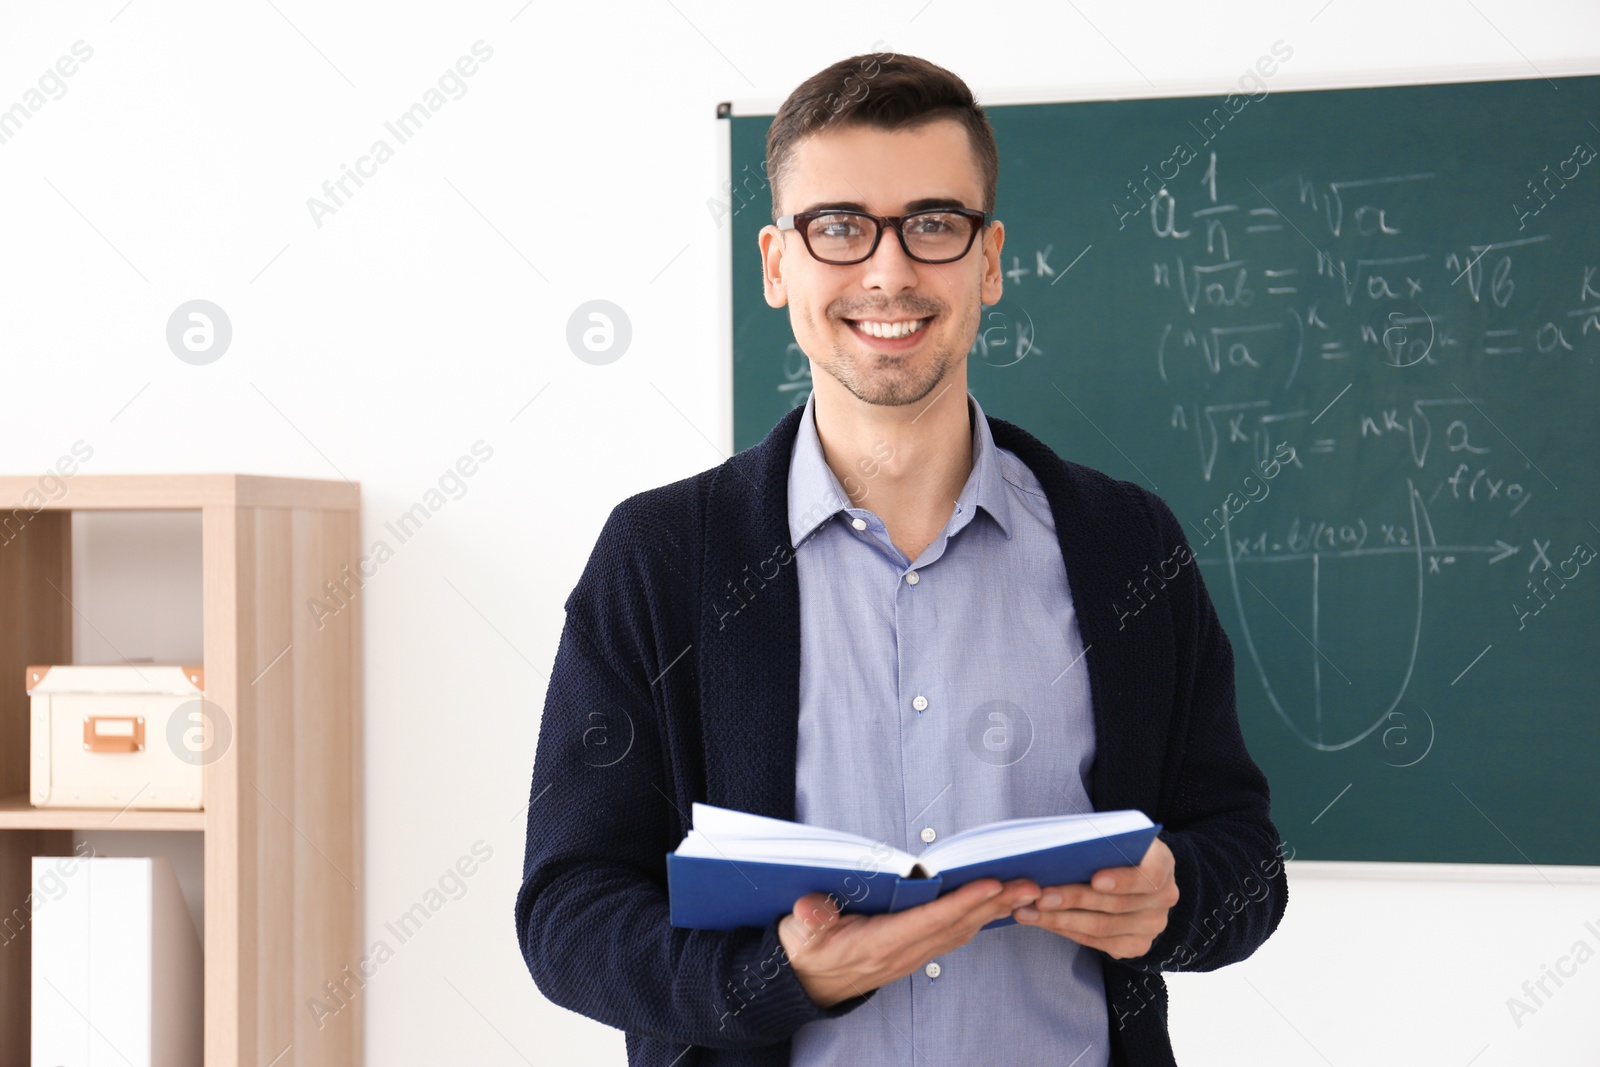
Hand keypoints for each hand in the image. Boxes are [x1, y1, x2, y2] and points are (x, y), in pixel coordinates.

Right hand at [778, 877, 1040, 1008]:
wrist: (805, 983)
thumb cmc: (805, 951)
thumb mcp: (798, 933)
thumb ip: (808, 919)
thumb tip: (811, 908)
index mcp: (878, 944)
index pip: (930, 920)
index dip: (962, 902)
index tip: (991, 884)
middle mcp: (902, 952)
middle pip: (958, 926)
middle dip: (995, 904)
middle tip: (1030, 884)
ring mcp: (911, 956)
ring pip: (962, 931)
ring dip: (994, 910)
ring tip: (1024, 890)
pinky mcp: (914, 953)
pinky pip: (954, 935)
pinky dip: (979, 919)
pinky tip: (995, 907)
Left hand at [1012, 836, 1177, 958]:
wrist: (1135, 875)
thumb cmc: (1114, 850)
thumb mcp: (1114, 837)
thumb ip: (1096, 842)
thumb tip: (1055, 846)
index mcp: (1162, 863)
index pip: (1150, 874)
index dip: (1123, 879)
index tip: (1095, 879)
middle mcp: (1164, 898)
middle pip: (1117, 904)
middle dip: (1074, 899)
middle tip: (1040, 896)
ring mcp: (1152, 925)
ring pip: (1103, 927)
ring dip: (1061, 919)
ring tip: (1028, 911)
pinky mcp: (1136, 945)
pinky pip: (1097, 942)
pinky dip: (1066, 931)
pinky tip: (1041, 921)